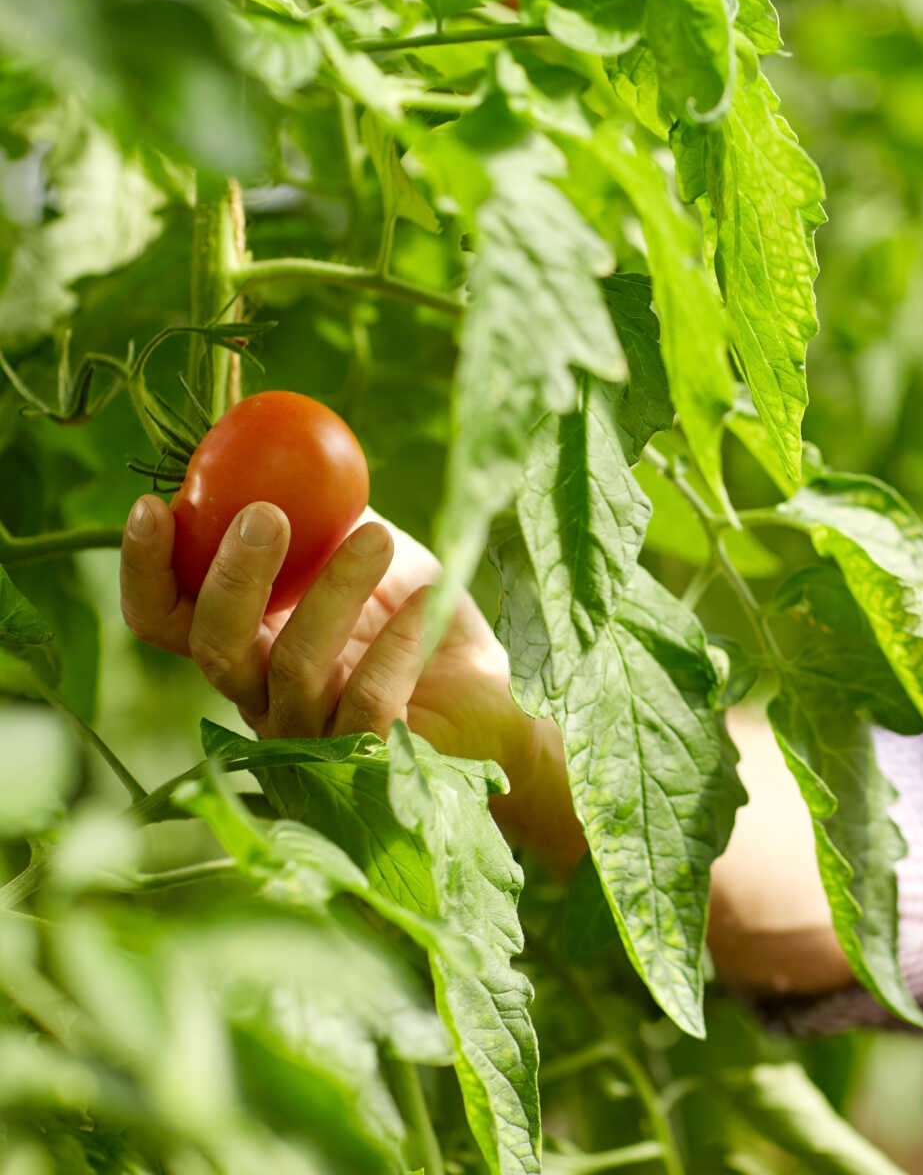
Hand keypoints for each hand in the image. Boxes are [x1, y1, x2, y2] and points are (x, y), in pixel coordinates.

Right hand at [118, 494, 585, 870]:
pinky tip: (428, 598)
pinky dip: (397, 642)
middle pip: (213, 645)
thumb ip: (326, 513)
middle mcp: (260, 696)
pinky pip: (368, 699)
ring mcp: (310, 736)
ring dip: (334, 590)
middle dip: (232, 577)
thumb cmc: (422, 622)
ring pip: (295, 666)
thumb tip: (292, 445)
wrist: (493, 702)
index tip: (154, 505)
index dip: (145, 569)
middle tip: (267, 516)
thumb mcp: (371, 555)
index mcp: (245, 645)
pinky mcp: (367, 759)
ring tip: (376, 536)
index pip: (164, 619)